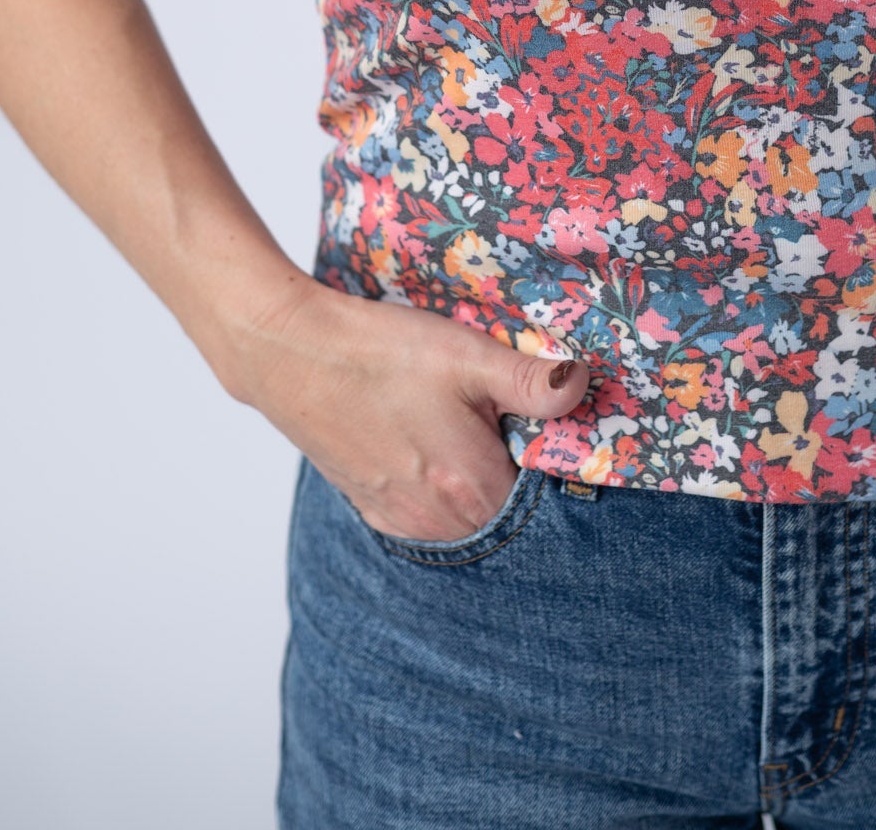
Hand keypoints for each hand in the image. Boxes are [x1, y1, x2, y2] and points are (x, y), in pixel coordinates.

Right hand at [227, 275, 590, 542]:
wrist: (292, 354)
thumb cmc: (382, 353)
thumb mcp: (468, 356)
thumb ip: (533, 382)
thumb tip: (583, 387)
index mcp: (474, 489)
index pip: (543, 499)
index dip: (551, 462)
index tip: (545, 428)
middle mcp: (441, 522)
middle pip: (504, 512)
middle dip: (514, 472)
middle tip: (504, 422)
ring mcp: (401, 521)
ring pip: (465, 517)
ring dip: (475, 483)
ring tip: (466, 429)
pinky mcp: (372, 509)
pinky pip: (427, 515)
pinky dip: (440, 489)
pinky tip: (431, 444)